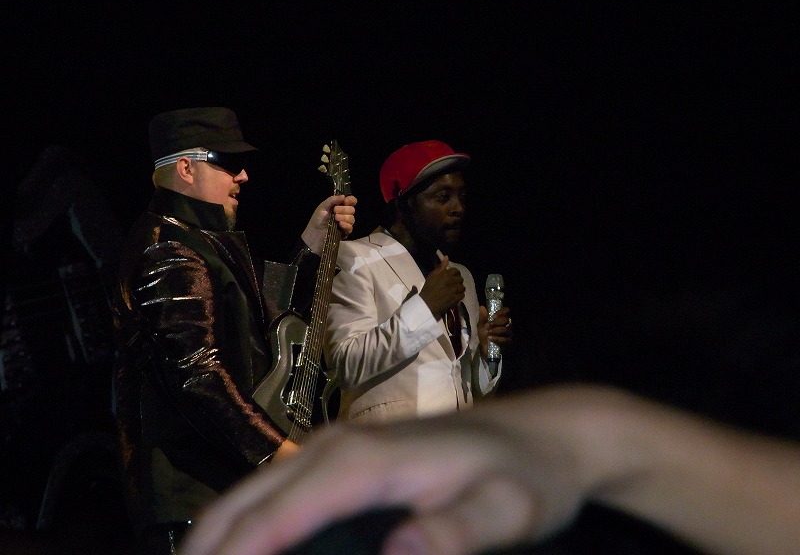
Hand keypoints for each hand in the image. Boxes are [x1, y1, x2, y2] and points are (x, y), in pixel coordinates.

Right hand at [179, 388, 592, 554]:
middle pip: (238, 507)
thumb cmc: (523, 475)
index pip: (268, 521)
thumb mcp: (506, 511)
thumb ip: (454, 535)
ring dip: (215, 545)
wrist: (540, 434)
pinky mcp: (341, 460)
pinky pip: (272, 497)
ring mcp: (333, 449)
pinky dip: (244, 532)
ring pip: (247, 499)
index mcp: (358, 461)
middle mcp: (331, 448)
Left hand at [301, 194, 356, 253]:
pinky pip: (350, 228)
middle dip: (344, 210)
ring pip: (352, 219)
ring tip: (335, 219)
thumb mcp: (323, 207)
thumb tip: (343, 196)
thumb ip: (332, 200)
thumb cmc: (317, 219)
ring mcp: (345, 223)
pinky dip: (346, 225)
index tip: (345, 202)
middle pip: (352, 210)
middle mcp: (344, 214)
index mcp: (339, 206)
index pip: (351, 201)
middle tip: (335, 212)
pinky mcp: (345, 232)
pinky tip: (340, 225)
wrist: (314, 234)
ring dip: (344, 217)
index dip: (350, 200)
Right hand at [418, 256, 464, 318]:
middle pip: (460, 279)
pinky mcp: (455, 299)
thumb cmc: (428, 288)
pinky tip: (455, 296)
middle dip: (458, 281)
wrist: (426, 303)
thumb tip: (447, 257)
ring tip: (455, 290)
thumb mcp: (432, 275)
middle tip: (453, 284)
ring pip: (462, 287)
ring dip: (459, 288)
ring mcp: (454, 291)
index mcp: (445, 275)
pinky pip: (462, 295)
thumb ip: (440, 266)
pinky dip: (459, 295)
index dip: (455, 273)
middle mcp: (451, 281)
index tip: (452, 276)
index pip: (456, 271)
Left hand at [478, 304, 512, 357]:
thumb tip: (482, 307)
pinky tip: (490, 338)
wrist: (484, 347)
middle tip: (489, 324)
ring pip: (506, 329)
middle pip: (506, 320)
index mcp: (500, 318)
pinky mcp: (508, 342)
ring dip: (496, 330)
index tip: (493, 316)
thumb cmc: (484, 334)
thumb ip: (482, 317)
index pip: (506, 310)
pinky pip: (505, 339)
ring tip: (488, 332)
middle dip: (497, 322)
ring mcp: (508, 333)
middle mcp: (506, 324)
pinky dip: (497, 338)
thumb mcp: (481, 325)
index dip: (501, 312)